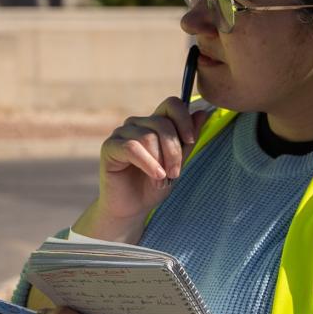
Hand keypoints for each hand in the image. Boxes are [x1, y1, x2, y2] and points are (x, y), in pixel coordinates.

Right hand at [80, 97, 210, 239]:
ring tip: (162, 180)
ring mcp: (121, 134)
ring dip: (160, 162)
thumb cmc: (153, 186)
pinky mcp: (109, 147)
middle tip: (175, 173)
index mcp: (154, 123)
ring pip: (148, 137)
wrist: (131, 209)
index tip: (191, 141)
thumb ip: (187, 141)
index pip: (171, 104)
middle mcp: (137, 124)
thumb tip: (203, 113)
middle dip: (174, 151)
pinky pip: (132, 148)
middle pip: (162, 124)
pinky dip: (148, 163)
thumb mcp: (177, 164)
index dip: (184, 119)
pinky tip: (155, 177)